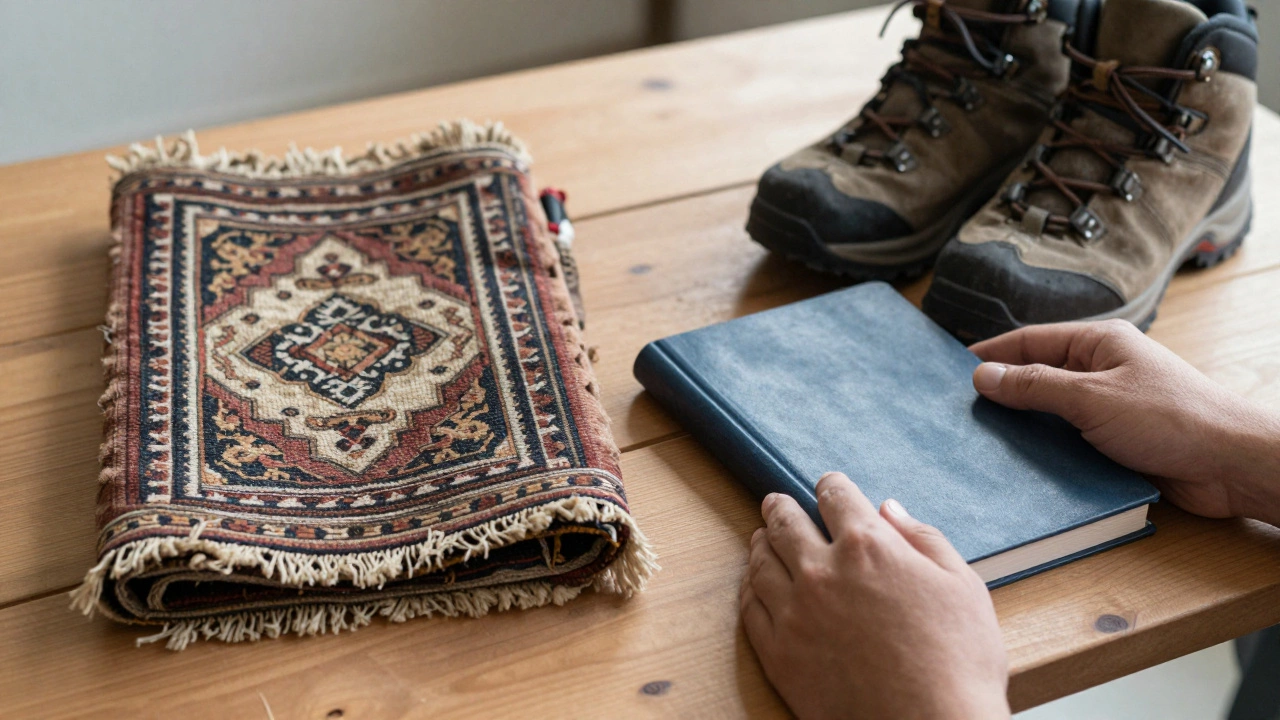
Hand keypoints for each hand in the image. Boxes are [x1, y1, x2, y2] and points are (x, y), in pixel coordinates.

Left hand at [740, 472, 1008, 719]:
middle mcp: (822, 572)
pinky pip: (751, 609)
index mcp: (868, 547)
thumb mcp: (963, 587)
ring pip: (761, 562)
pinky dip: (750, 588)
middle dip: (781, 506)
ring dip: (761, 543)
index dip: (832, 486)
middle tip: (776, 502)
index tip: (828, 485)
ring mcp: (794, 613)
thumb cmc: (958, 664)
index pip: (837, 497)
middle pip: (786, 523)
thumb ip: (923, 540)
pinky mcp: (778, 654)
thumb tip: (889, 510)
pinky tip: (754, 585)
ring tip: (761, 538)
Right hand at [970, 319, 1279, 525]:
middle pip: (1039, 375)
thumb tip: (983, 376)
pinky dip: (1048, 450)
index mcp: (1100, 343)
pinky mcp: (1118, 440)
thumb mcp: (1090, 398)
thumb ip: (1034, 386)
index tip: (955, 369)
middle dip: (1004, 392)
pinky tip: (1023, 465)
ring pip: (1053, 412)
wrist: (1231, 465)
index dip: (992, 354)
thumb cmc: (1173, 419)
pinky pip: (1070, 440)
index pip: (1031, 340)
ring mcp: (1112, 406)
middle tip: (962, 410)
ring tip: (984, 440)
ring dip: (1026, 426)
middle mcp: (1104, 370)